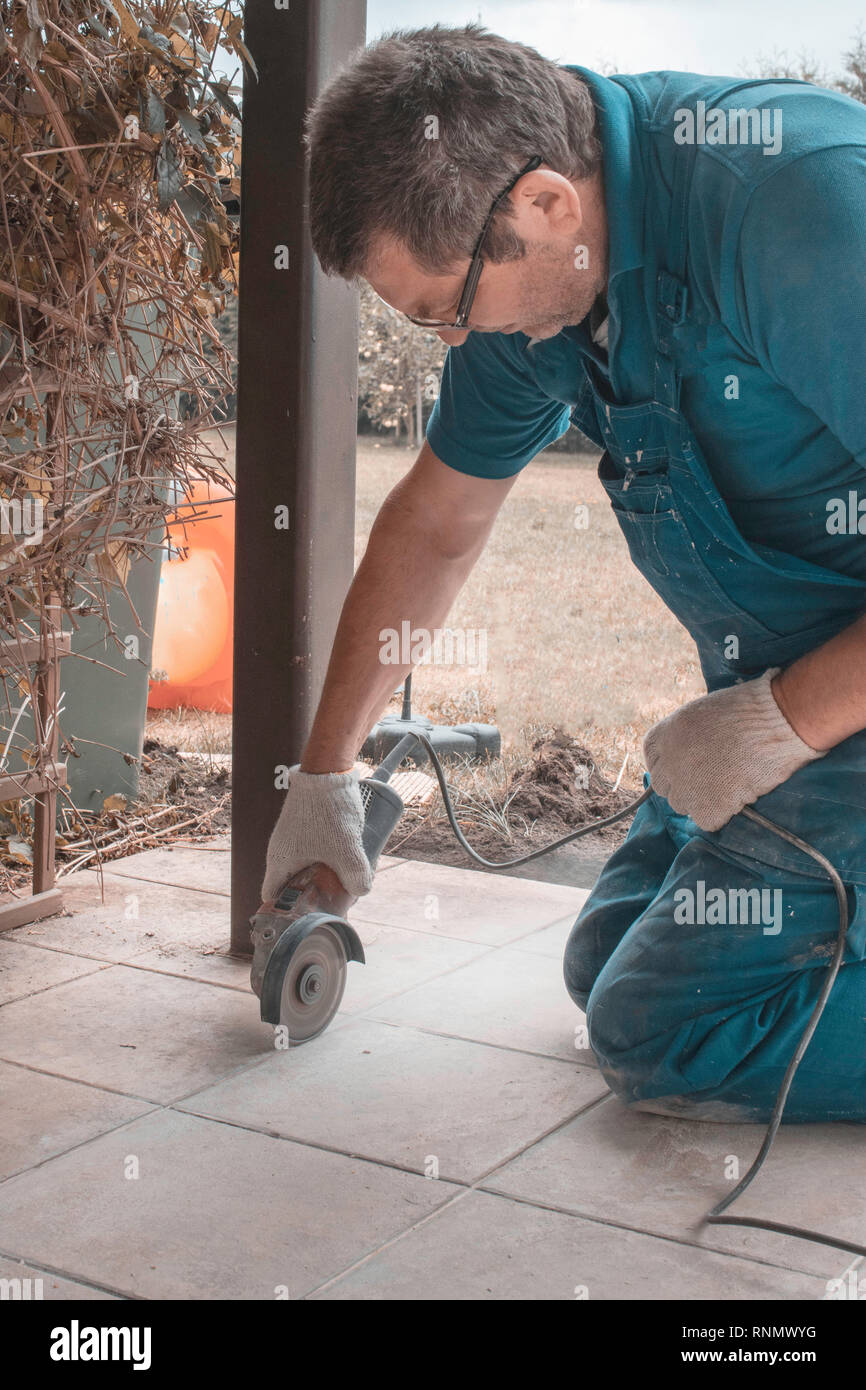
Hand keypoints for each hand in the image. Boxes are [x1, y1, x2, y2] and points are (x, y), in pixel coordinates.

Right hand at [260, 765, 372, 901]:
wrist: (328, 769)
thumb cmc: (329, 810)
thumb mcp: (347, 850)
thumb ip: (356, 878)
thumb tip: (361, 890)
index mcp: (279, 860)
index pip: (273, 895)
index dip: (289, 908)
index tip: (309, 911)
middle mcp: (280, 849)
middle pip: (295, 881)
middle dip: (316, 890)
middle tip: (338, 894)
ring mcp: (292, 834)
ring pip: (308, 863)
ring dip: (327, 870)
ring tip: (348, 872)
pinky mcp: (305, 822)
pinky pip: (315, 847)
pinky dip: (330, 853)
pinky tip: (349, 851)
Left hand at [642, 668, 824, 830]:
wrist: (777, 721)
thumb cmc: (747, 711)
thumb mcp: (702, 714)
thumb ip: (685, 737)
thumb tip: (685, 755)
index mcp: (663, 736)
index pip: (653, 761)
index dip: (671, 765)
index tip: (688, 766)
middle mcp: (668, 763)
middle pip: (665, 786)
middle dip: (685, 784)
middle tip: (712, 777)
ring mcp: (685, 788)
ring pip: (684, 805)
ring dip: (702, 799)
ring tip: (729, 782)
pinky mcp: (707, 809)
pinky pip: (707, 821)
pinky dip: (722, 814)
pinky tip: (739, 794)